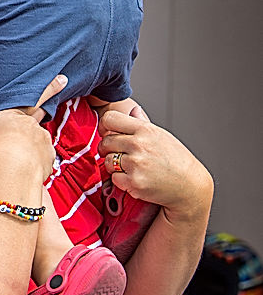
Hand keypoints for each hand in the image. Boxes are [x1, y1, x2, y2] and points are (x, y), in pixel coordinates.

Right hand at [0, 75, 66, 172]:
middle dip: (52, 91)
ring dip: (38, 142)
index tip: (60, 77)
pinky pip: (45, 158)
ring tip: (32, 152)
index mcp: (9, 115)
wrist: (9, 168)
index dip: (45, 86)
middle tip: (64, 79)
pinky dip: (41, 163)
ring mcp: (40, 139)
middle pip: (42, 108)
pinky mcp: (47, 156)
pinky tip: (35, 169)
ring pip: (41, 137)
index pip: (29, 96)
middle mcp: (28, 124)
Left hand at [98, 107, 212, 221]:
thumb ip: (143, 122)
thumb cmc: (176, 160)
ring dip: (113, 166)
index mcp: (145, 129)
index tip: (108, 134)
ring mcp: (136, 164)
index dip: (105, 127)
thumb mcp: (162, 135)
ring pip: (107, 161)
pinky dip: (121, 181)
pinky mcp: (134, 182)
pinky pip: (114, 178)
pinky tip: (135, 178)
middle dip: (108, 149)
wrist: (189, 185)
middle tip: (118, 154)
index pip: (110, 119)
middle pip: (105, 141)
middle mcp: (139, 144)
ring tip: (130, 167)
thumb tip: (133, 109)